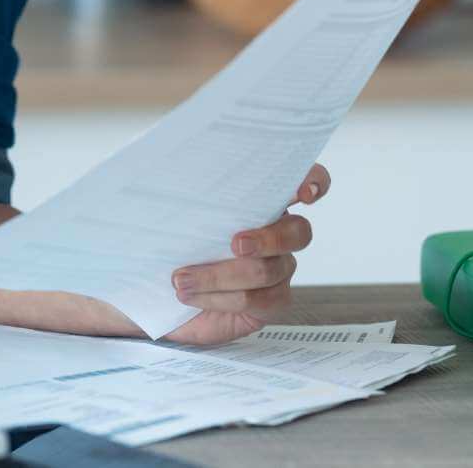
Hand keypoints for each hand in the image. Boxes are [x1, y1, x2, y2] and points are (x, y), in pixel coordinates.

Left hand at [159, 163, 329, 346]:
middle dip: (267, 238)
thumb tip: (178, 170)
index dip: (314, 182)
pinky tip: (192, 296)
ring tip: (181, 279)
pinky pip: (259, 300)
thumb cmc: (170, 244)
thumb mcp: (174, 213)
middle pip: (298, 231)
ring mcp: (279, 268)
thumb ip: (190, 194)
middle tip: (235, 244)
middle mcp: (278, 233)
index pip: (304, 181)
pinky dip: (221, 298)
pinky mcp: (272, 301)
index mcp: (261, 201)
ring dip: (218, 275)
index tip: (303, 193)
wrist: (158, 292)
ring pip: (267, 270)